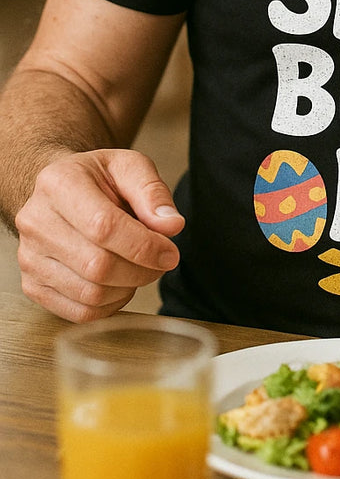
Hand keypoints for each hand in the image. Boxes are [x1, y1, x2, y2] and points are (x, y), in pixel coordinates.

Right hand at [15, 148, 184, 321]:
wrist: (61, 191)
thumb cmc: (98, 179)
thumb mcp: (129, 166)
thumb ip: (152, 192)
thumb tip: (171, 225)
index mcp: (59, 183)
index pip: (104, 226)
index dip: (144, 246)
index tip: (170, 252)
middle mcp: (36, 221)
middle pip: (97, 265)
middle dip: (140, 270)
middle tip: (160, 261)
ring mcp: (29, 256)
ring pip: (89, 294)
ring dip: (128, 288)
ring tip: (140, 268)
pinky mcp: (32, 285)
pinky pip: (79, 312)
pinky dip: (110, 306)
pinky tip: (121, 285)